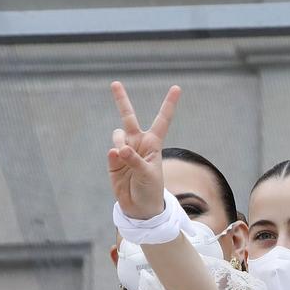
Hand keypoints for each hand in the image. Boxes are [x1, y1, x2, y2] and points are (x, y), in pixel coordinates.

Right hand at [108, 82, 177, 219]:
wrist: (139, 206)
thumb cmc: (151, 189)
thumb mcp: (148, 175)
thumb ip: (134, 160)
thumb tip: (119, 148)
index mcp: (153, 143)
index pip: (162, 120)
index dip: (169, 104)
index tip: (177, 87)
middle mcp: (138, 142)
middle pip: (128, 117)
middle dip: (121, 100)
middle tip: (115, 83)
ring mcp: (124, 150)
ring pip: (117, 134)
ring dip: (120, 143)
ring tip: (127, 158)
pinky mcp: (113, 159)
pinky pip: (112, 151)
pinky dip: (115, 156)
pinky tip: (119, 162)